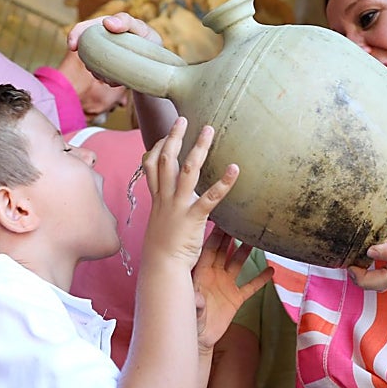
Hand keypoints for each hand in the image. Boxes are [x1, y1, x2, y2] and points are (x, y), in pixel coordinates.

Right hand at [66, 12, 165, 86]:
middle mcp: (98, 42)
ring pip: (91, 66)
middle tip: (104, 70)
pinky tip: (122, 79)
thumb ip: (126, 21)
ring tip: (121, 72)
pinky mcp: (105, 73)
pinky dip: (111, 80)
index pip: (83, 29)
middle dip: (90, 61)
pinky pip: (101, 78)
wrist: (155, 65)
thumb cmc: (148, 41)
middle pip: (84, 50)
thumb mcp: (141, 29)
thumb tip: (107, 22)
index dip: (75, 35)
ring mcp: (100, 58)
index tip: (72, 46)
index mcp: (104, 27)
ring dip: (104, 72)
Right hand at [141, 118, 237, 270]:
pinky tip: (235, 169)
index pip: (151, 165)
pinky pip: (210, 197)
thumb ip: (166, 207)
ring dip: (198, 148)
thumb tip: (173, 202)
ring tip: (209, 130)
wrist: (162, 268)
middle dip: (174, 137)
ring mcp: (178, 206)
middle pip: (166, 160)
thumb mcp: (160, 222)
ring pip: (187, 170)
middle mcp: (165, 198)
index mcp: (157, 198)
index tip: (165, 136)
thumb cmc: (162, 249)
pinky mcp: (193, 218)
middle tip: (183, 118)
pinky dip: (224, 182)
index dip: (157, 147)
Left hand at [193, 227, 272, 349]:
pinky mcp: (236, 298)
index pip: (208, 249)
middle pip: (224, 251)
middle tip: (240, 220)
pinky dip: (261, 279)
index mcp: (201, 274)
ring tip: (256, 238)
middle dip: (231, 236)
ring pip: (238, 263)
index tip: (222, 219)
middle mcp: (214, 275)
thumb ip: (195, 304)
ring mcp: (226, 285)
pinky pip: (250, 286)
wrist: (199, 340)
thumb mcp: (192, 311)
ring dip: (246, 252)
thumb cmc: (190, 321)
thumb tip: (198, 298)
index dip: (215, 235)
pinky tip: (272, 270)